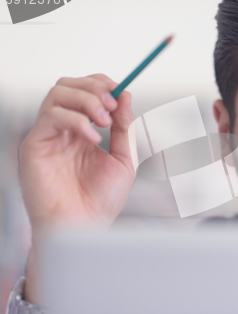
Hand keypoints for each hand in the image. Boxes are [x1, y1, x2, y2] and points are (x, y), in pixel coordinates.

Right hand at [18, 74, 135, 302]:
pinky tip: (93, 138)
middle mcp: (63, 131)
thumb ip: (124, 128)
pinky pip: (51, 116)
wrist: (85, 228)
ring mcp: (48, 136)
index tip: (120, 91)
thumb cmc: (100, 201)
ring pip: (57, 94)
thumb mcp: (123, 159)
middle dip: (94, 88)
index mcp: (83, 132)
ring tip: (104, 121)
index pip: (85, 92)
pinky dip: (76, 120)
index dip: (102, 85)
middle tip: (112, 106)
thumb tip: (126, 96)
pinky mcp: (35, 145)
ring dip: (86, 100)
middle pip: (68, 86)